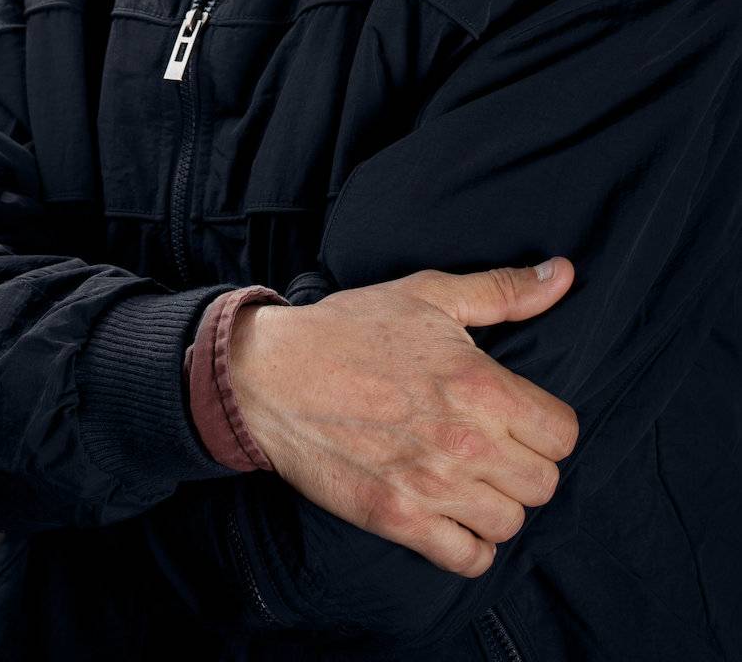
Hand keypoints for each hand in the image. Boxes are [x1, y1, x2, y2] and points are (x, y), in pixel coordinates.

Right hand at [229, 259, 578, 577]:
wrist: (271, 375)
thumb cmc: (350, 329)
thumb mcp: (427, 295)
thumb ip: (502, 289)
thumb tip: (563, 274)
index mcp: (480, 386)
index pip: (563, 434)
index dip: (545, 425)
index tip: (518, 417)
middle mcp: (466, 443)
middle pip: (544, 484)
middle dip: (524, 465)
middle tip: (493, 447)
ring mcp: (432, 486)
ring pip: (511, 523)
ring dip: (496, 504)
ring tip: (469, 478)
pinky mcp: (398, 519)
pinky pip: (469, 559)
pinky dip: (468, 545)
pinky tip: (451, 515)